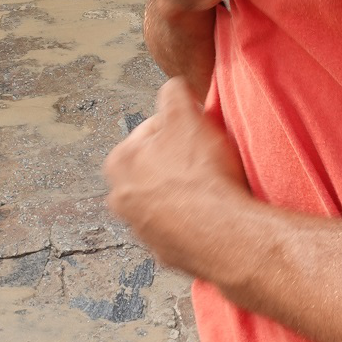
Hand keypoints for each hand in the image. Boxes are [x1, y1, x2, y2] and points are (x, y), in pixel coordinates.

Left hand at [104, 77, 251, 275]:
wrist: (223, 233)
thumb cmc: (200, 173)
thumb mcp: (185, 114)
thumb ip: (173, 92)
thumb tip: (172, 88)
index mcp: (118, 164)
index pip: (149, 130)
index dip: (179, 126)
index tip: (196, 133)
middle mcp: (121, 200)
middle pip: (155, 166)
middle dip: (177, 160)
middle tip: (204, 158)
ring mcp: (142, 231)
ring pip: (166, 198)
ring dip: (185, 191)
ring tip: (212, 186)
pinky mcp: (165, 253)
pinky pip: (181, 227)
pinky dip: (194, 219)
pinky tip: (213, 211)